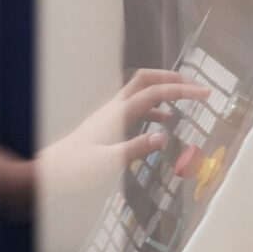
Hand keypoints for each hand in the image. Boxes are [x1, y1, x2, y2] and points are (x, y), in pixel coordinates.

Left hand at [36, 68, 210, 188]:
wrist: (46, 173)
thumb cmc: (75, 169)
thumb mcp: (108, 162)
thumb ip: (137, 148)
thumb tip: (164, 136)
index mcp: (117, 113)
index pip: (155, 93)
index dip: (182, 90)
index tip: (206, 94)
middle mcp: (114, 108)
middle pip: (145, 79)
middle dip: (171, 78)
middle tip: (194, 86)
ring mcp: (109, 115)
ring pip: (140, 91)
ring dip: (163, 90)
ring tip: (185, 99)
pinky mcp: (106, 125)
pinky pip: (135, 107)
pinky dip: (154, 108)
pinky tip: (163, 122)